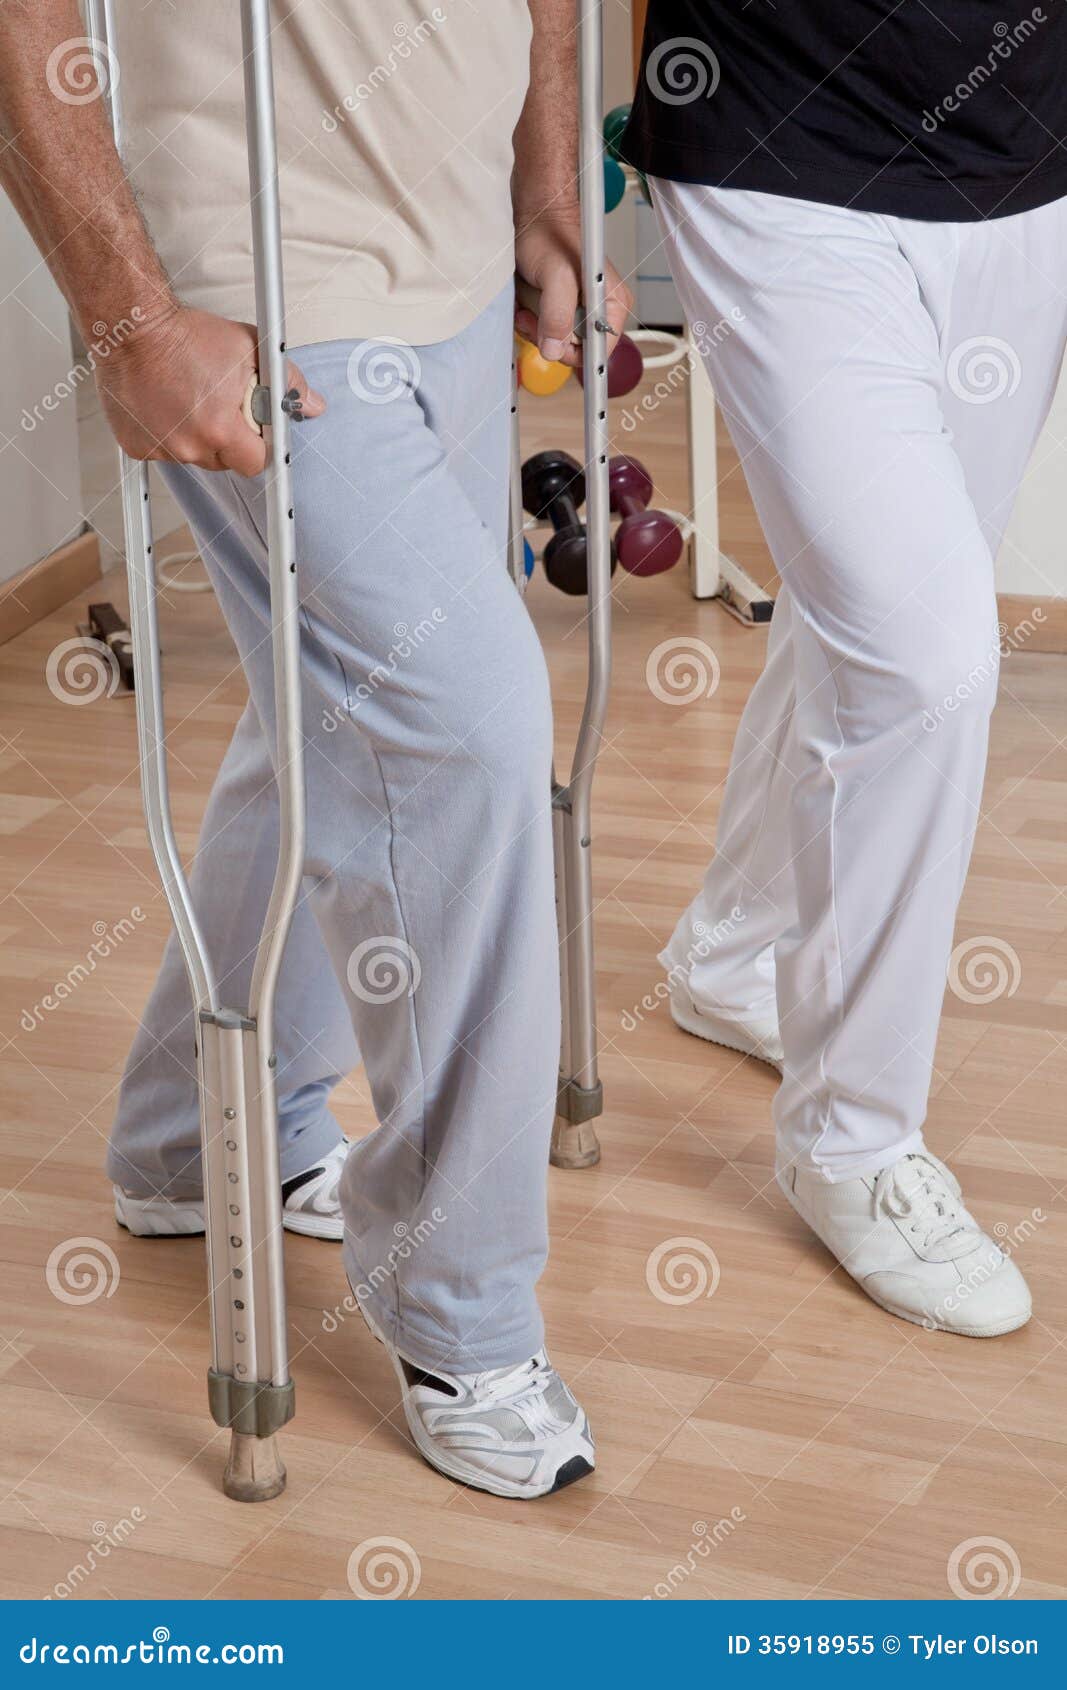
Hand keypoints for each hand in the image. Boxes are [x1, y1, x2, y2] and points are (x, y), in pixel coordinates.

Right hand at [95, 305, 325, 476]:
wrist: (132, 326)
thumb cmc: (187, 335)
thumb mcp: (249, 350)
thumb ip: (287, 382)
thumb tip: (313, 404)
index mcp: (219, 429)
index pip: (254, 463)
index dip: (258, 448)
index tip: (256, 434)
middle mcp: (188, 445)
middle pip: (223, 462)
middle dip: (228, 440)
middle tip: (219, 406)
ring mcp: (159, 448)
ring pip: (193, 457)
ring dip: (197, 437)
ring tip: (190, 399)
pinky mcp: (135, 446)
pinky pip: (163, 450)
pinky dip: (167, 434)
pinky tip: (166, 404)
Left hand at [514, 206, 631, 368]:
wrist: (535, 214)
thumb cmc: (550, 234)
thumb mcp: (556, 277)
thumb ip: (558, 315)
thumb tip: (554, 351)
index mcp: (613, 304)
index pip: (599, 351)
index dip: (574, 354)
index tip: (553, 346)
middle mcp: (600, 310)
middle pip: (576, 350)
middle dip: (550, 338)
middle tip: (533, 318)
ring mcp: (581, 309)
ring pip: (558, 342)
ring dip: (537, 329)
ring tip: (527, 307)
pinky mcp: (563, 307)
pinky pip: (548, 329)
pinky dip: (532, 322)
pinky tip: (526, 305)